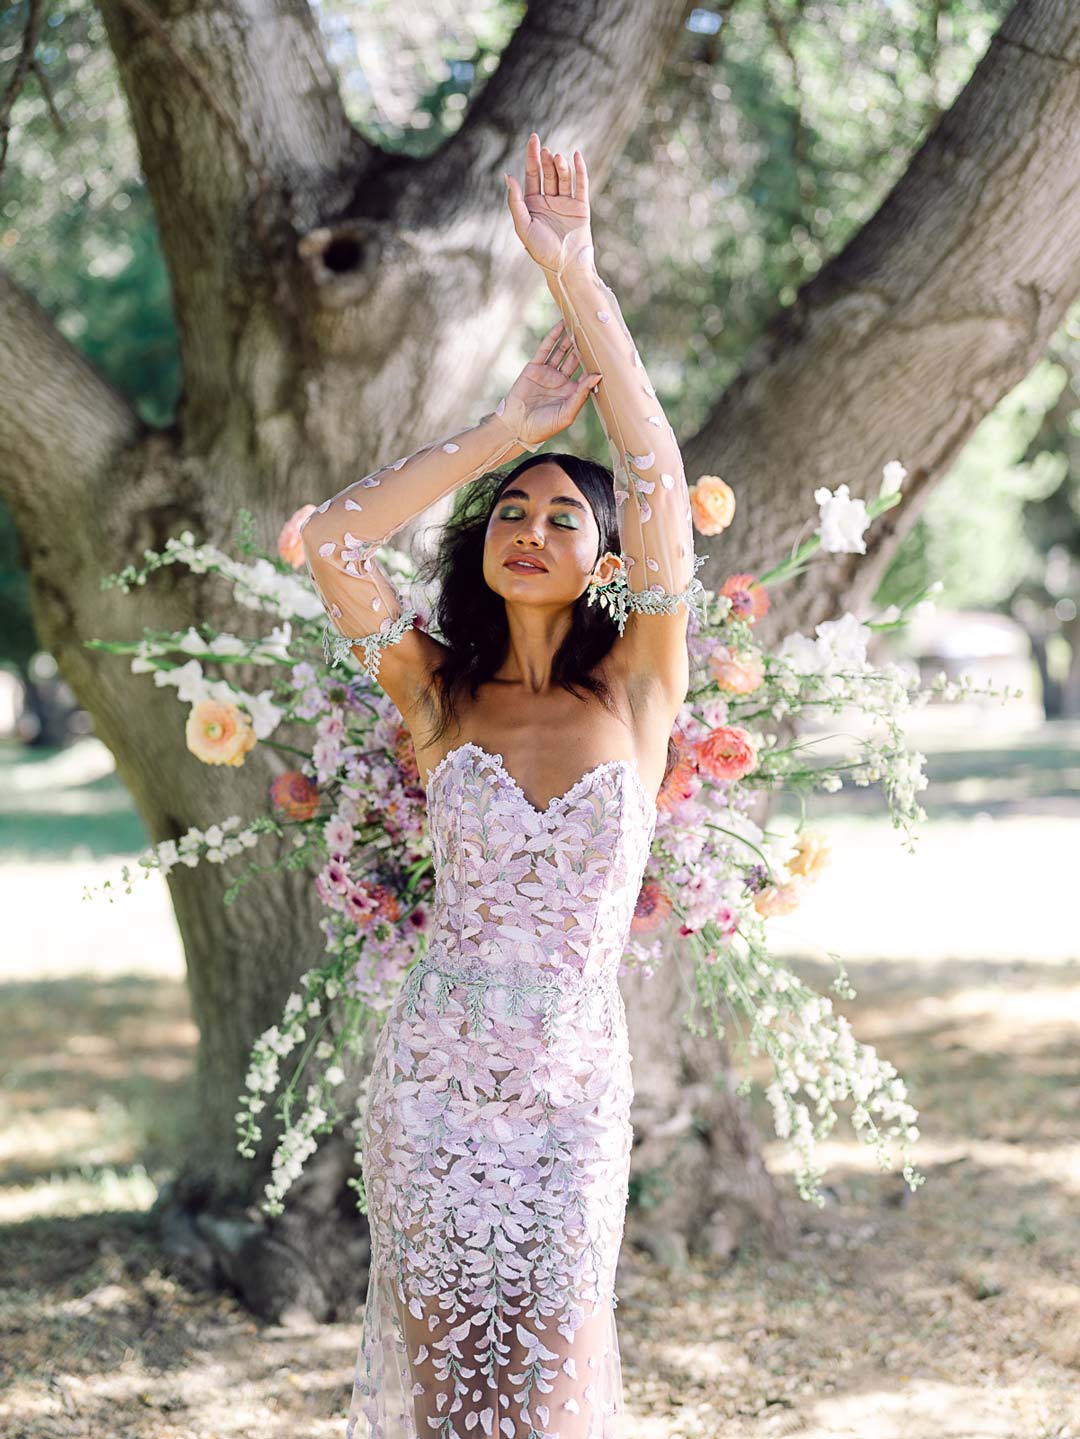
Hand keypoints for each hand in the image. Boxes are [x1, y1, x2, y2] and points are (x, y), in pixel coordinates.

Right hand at [501, 320, 600, 446]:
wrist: (516, 427)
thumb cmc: (543, 427)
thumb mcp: (567, 414)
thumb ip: (581, 395)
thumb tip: (598, 376)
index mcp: (571, 393)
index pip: (586, 374)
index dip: (595, 363)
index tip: (606, 352)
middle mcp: (561, 381)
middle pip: (575, 359)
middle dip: (584, 347)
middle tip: (594, 332)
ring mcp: (547, 373)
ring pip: (562, 351)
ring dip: (570, 338)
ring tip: (580, 323)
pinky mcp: (534, 367)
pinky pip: (545, 348)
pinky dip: (553, 336)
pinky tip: (561, 325)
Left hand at [504, 132, 591, 272]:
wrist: (565, 266)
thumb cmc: (541, 250)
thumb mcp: (523, 226)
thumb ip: (515, 202)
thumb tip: (508, 176)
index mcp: (533, 204)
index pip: (532, 174)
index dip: (532, 156)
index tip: (534, 139)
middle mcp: (549, 201)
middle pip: (547, 173)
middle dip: (546, 160)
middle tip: (545, 150)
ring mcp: (565, 203)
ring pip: (563, 177)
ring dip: (560, 166)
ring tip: (557, 157)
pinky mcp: (581, 207)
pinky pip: (581, 185)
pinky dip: (580, 170)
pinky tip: (576, 156)